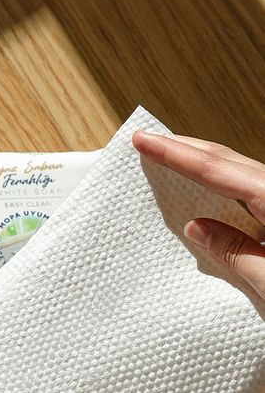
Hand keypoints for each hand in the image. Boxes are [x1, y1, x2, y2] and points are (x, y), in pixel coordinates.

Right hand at [132, 130, 264, 300]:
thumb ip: (234, 252)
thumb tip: (196, 228)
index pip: (217, 171)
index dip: (176, 155)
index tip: (143, 140)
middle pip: (228, 162)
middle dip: (186, 149)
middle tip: (149, 141)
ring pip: (239, 174)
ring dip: (203, 165)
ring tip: (170, 158)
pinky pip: (249, 193)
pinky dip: (223, 187)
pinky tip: (207, 192)